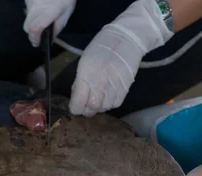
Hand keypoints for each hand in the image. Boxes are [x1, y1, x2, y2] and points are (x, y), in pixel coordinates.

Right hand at [23, 0, 75, 47]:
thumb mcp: (67, 13)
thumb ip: (58, 27)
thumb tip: (49, 39)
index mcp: (49, 10)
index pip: (35, 28)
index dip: (34, 38)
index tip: (37, 43)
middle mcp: (37, 5)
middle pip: (27, 26)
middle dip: (32, 33)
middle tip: (40, 35)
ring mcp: (30, 1)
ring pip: (26, 18)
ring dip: (32, 23)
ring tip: (42, 19)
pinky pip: (27, 10)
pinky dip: (32, 14)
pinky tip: (41, 9)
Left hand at [69, 0, 172, 116]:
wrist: (126, 39)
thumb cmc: (102, 47)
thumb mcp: (84, 62)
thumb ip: (80, 81)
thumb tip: (77, 97)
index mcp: (87, 75)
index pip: (78, 103)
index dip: (75, 108)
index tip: (75, 106)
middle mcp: (100, 84)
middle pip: (92, 109)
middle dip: (87, 109)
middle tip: (86, 102)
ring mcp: (114, 87)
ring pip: (104, 108)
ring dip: (99, 106)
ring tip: (98, 96)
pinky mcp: (125, 89)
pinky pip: (115, 104)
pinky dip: (110, 103)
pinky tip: (108, 95)